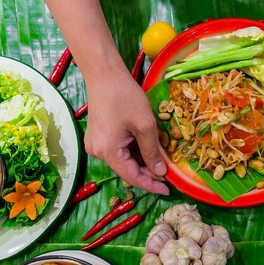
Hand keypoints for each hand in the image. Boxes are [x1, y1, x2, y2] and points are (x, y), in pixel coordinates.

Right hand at [84, 69, 169, 194]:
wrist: (104, 74)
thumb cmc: (125, 97)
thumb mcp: (145, 126)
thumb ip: (153, 151)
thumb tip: (160, 172)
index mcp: (107, 152)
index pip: (132, 177)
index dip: (151, 185)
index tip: (168, 190)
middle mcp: (97, 153)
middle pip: (127, 170)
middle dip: (148, 173)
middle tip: (168, 176)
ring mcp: (95, 145)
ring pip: (123, 161)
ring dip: (142, 162)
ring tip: (161, 161)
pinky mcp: (97, 137)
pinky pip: (118, 151)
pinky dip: (133, 152)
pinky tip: (147, 149)